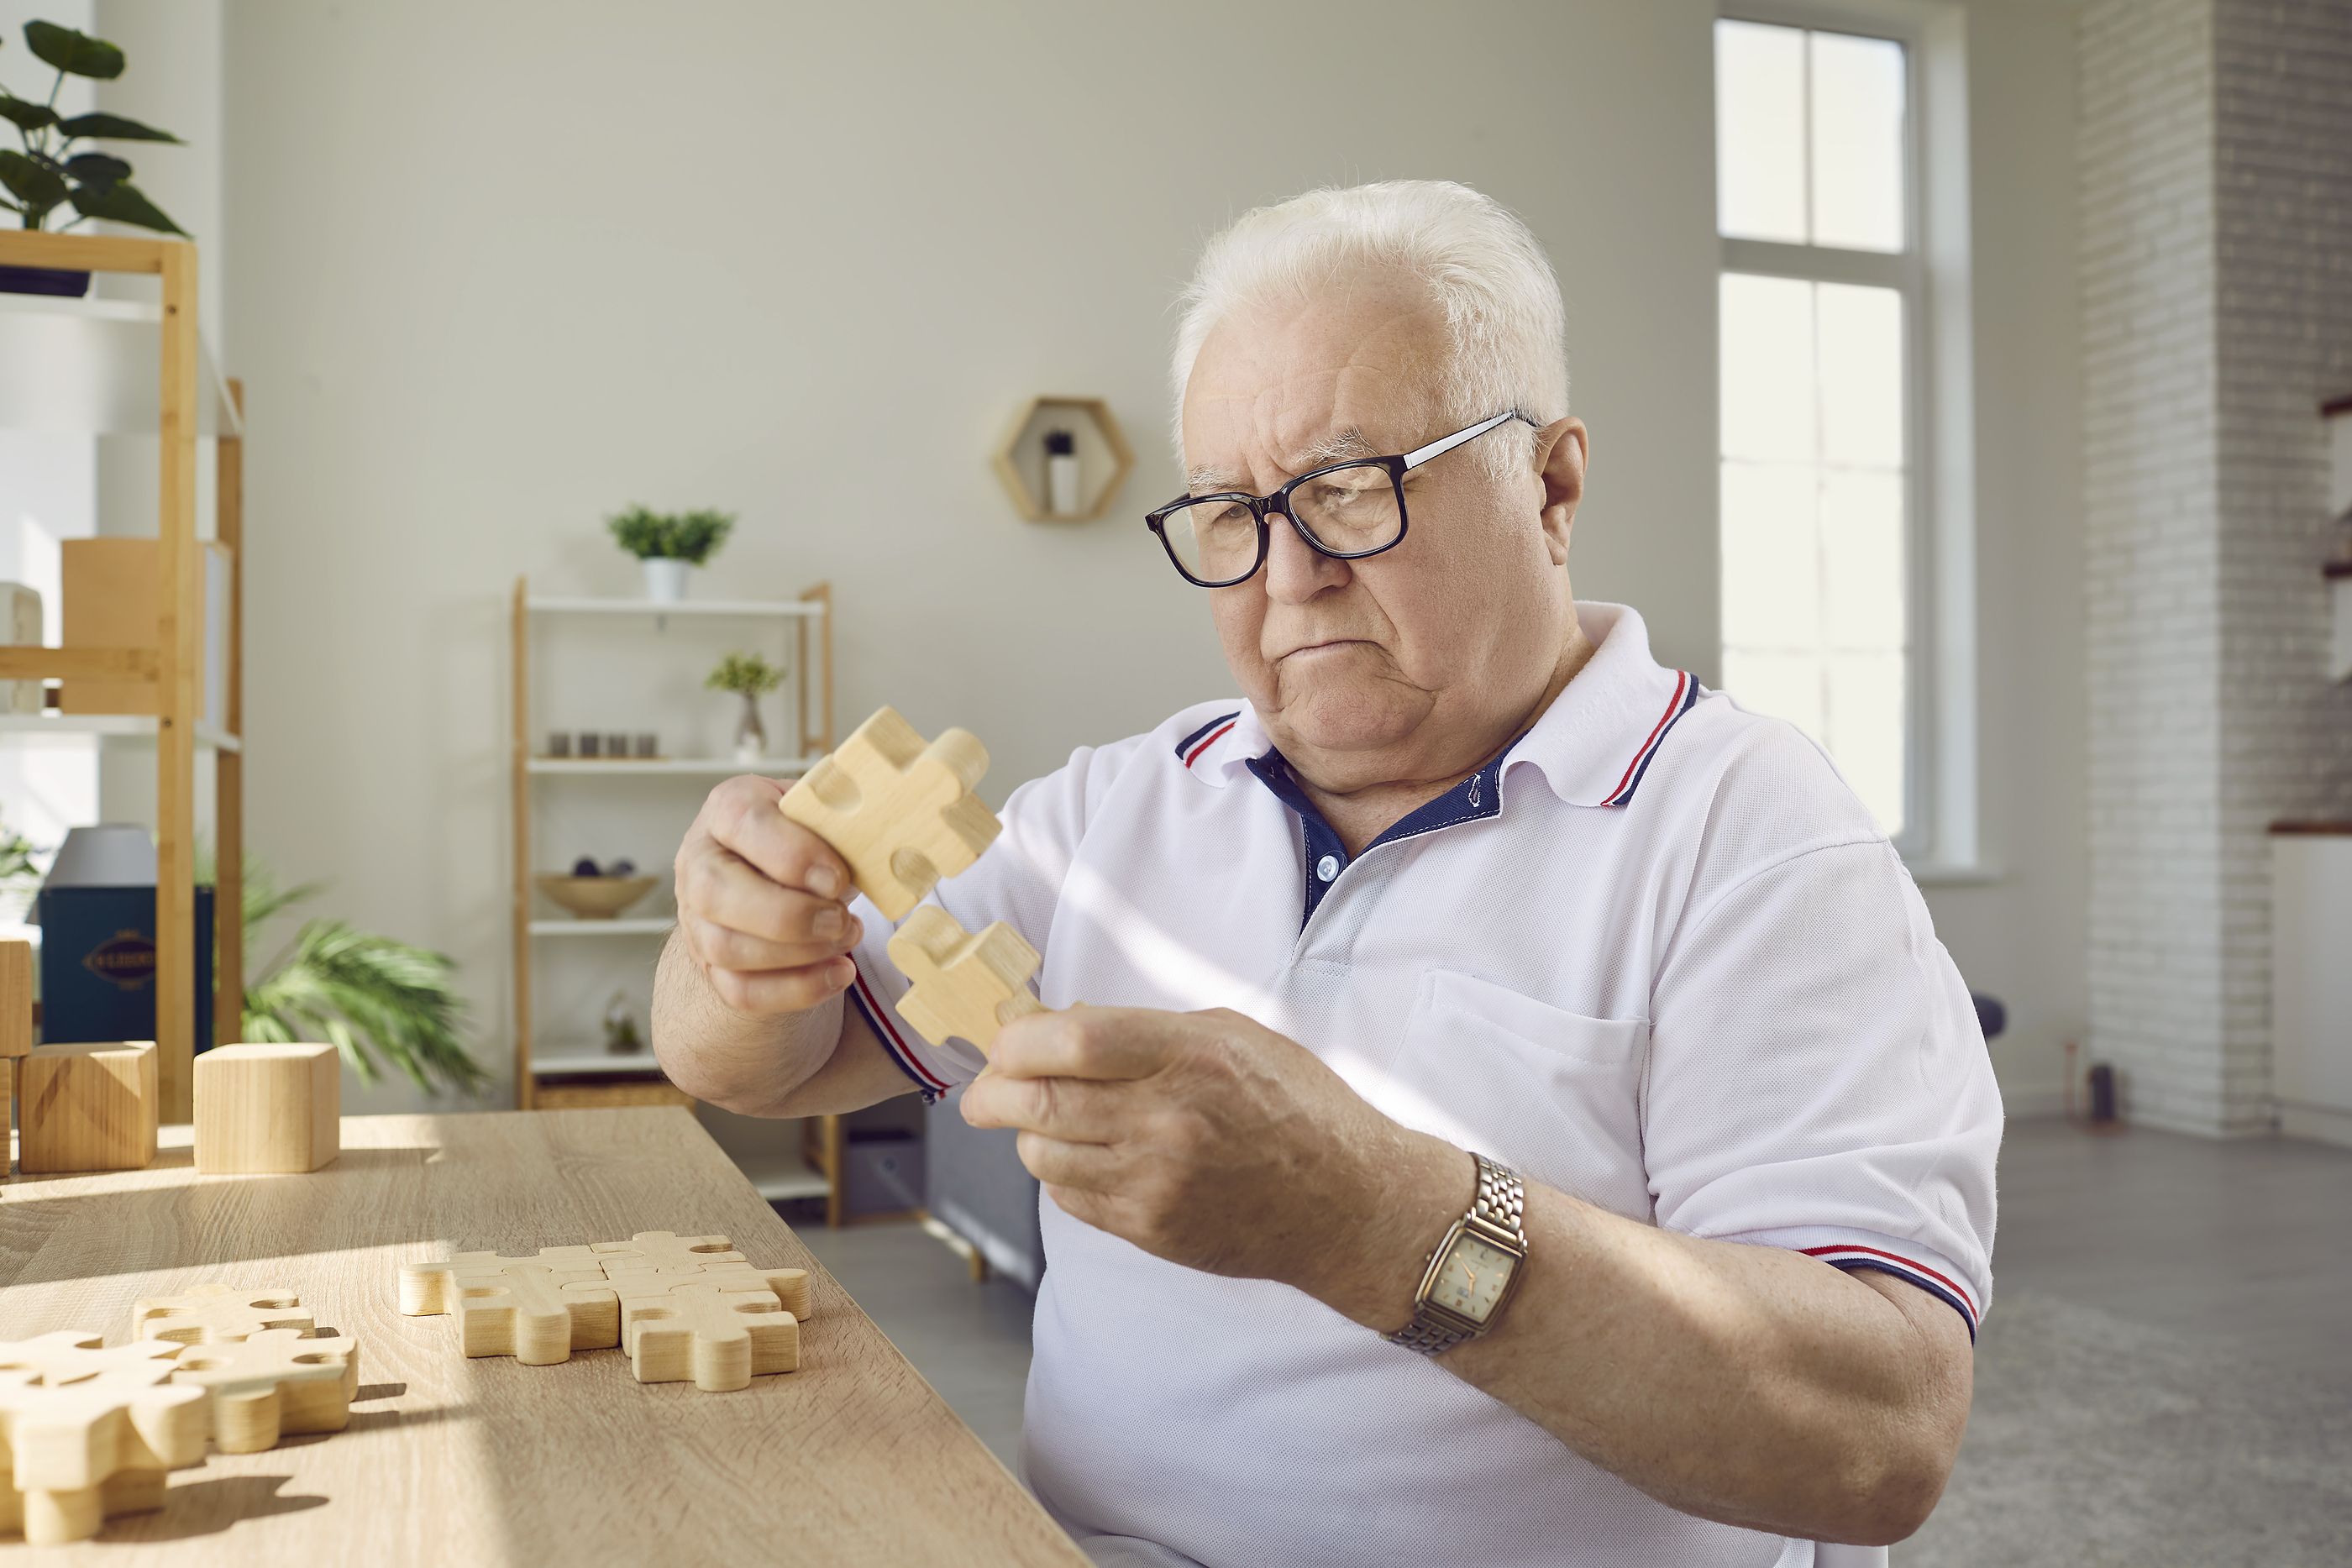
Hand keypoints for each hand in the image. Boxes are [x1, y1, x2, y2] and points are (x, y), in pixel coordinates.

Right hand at [672, 774, 864, 1015]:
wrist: (778, 875)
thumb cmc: (805, 837)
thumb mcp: (819, 814)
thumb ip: (838, 822)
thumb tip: (876, 845)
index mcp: (725, 809)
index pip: (741, 821)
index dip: (793, 854)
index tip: (838, 879)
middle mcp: (698, 862)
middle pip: (716, 893)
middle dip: (790, 915)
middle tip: (842, 919)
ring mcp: (696, 918)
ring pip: (726, 948)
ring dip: (799, 954)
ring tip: (847, 937)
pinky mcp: (710, 965)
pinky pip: (741, 991)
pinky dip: (797, 989)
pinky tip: (839, 973)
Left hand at [959, 1005, 1468, 1322]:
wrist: (1349, 1204)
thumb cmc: (1298, 1108)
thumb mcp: (1235, 1037)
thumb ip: (1151, 1030)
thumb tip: (1064, 1026)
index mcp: (1191, 1055)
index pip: (1073, 1039)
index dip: (1019, 1040)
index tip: (1006, 1043)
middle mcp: (1169, 1118)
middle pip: (1040, 1101)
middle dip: (992, 1093)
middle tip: (982, 1092)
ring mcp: (1157, 1180)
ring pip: (1044, 1155)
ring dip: (1027, 1136)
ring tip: (1042, 1125)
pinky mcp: (1152, 1228)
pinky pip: (1071, 1199)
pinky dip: (1062, 1176)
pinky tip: (1085, 1160)